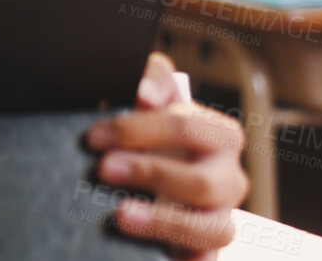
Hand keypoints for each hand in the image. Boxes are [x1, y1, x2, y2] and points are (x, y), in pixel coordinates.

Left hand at [86, 53, 246, 258]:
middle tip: (103, 169)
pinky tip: (162, 256)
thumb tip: (147, 94)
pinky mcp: (205, 249)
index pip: (186, 127)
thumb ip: (152, 78)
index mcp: (219, 136)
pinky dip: (191, 260)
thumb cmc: (146, 129)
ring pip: (213, 228)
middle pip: (202, 181)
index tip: (94, 136)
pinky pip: (208, 260)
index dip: (138, 130)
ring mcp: (220, 217)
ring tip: (121, 214)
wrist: (142, 172)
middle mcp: (228, 179)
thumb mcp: (149, 95)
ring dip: (165, 222)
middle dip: (151, 173)